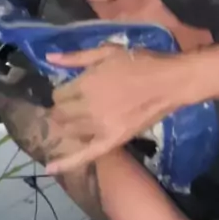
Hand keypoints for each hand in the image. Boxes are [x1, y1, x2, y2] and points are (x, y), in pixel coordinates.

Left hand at [45, 44, 185, 173]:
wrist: (170, 82)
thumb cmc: (139, 62)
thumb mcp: (106, 52)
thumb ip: (76, 57)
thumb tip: (48, 58)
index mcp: (85, 85)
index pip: (58, 95)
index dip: (62, 92)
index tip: (70, 89)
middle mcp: (88, 108)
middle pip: (61, 115)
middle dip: (62, 109)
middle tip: (73, 104)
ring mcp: (99, 127)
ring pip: (70, 132)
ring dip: (68, 126)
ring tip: (75, 120)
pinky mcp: (112, 141)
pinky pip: (85, 155)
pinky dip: (66, 162)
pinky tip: (49, 168)